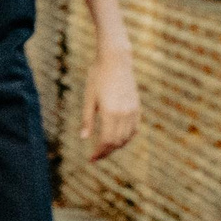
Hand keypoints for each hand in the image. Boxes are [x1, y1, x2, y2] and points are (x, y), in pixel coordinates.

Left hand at [81, 45, 139, 161]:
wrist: (116, 61)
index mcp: (110, 113)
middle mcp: (124, 114)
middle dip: (106, 152)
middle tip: (96, 157)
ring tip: (105, 150)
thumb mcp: (88, 98)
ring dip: (117, 146)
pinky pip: (134, 128)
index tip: (91, 160)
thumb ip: (87, 119)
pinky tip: (119, 139)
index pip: (106, 141)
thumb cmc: (98, 77)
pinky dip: (127, 137)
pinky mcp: (137, 106)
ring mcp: (133, 110)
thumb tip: (84, 139)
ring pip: (127, 137)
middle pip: (117, 142)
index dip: (99, 153)